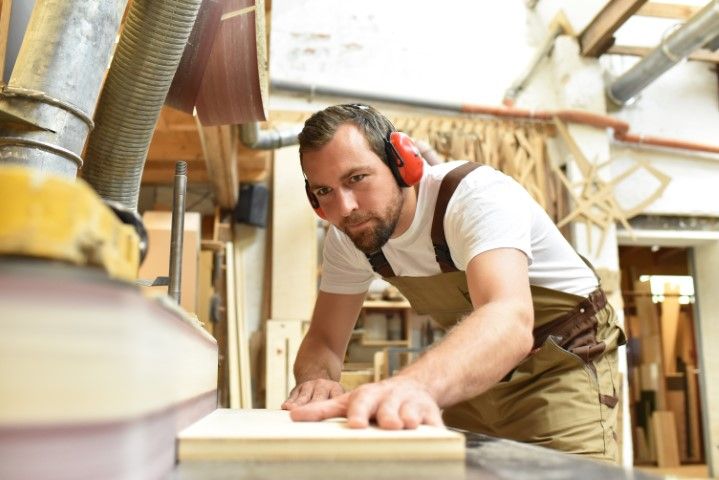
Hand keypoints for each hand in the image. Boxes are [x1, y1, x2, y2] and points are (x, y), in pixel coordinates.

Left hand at [289, 376, 442, 429]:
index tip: (355, 424)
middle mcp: (388, 397)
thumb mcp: (349, 401)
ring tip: (404, 424)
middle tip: (382, 424)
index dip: (357, 412)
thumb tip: (292, 416)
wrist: (413, 387)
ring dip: (406, 417)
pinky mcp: (430, 413)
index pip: (358, 402)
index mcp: (367, 395)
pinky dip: (432, 427)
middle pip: (385, 405)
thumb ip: (323, 410)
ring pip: (408, 410)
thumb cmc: (375, 400)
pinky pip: (433, 421)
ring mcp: (409, 404)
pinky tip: (431, 432)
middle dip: (383, 413)